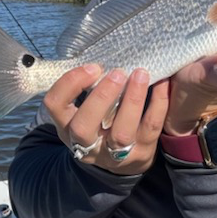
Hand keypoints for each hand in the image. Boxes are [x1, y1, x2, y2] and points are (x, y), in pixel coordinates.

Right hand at [43, 64, 169, 174]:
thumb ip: (87, 88)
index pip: (54, 105)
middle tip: (117, 73)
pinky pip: (150, 129)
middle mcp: (86, 145)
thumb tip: (103, 53)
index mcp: (66, 126)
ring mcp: (114, 155)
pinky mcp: (141, 155)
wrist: (122, 164)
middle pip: (83, 127)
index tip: (93, 67)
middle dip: (100, 97)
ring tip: (140, 74)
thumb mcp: (84, 110)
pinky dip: (157, 104)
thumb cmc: (101, 124)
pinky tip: (161, 84)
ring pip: (121, 133)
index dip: (70, 83)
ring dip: (131, 101)